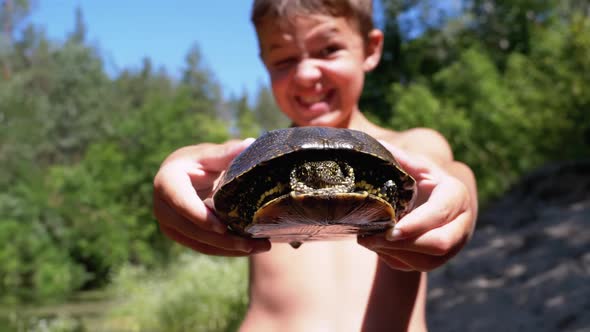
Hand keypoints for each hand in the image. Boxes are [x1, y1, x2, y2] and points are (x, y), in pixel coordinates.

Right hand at [153, 139, 270, 255]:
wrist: (185, 175)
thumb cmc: (199, 161)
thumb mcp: (209, 155)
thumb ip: (226, 152)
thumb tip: (249, 144)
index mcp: (166, 181)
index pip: (181, 202)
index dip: (201, 217)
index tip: (223, 228)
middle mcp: (161, 206)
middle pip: (192, 229)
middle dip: (223, 240)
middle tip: (253, 243)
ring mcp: (168, 224)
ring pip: (199, 242)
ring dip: (229, 249)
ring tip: (260, 247)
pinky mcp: (179, 235)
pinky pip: (202, 247)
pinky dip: (225, 250)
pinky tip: (248, 247)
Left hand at [358, 143, 476, 270]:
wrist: (439, 199)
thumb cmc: (425, 178)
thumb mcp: (417, 165)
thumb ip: (401, 159)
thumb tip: (377, 146)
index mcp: (457, 195)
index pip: (440, 214)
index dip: (416, 224)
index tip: (391, 230)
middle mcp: (461, 224)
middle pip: (439, 244)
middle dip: (404, 244)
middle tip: (370, 238)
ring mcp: (452, 246)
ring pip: (427, 261)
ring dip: (394, 254)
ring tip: (366, 240)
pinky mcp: (437, 260)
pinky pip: (415, 267)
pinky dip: (392, 258)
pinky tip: (375, 245)